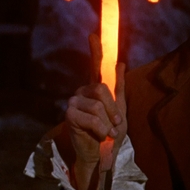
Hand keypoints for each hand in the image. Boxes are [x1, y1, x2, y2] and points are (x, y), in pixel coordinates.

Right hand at [65, 34, 126, 189]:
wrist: (102, 155)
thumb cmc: (110, 133)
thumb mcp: (120, 110)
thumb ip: (119, 88)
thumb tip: (120, 62)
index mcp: (95, 89)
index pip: (95, 65)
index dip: (95, 49)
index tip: (94, 34)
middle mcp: (82, 92)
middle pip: (101, 89)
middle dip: (113, 109)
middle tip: (116, 124)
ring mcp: (74, 102)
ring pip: (97, 105)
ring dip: (107, 123)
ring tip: (107, 133)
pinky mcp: (69, 115)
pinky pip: (91, 117)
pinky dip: (101, 129)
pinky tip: (100, 136)